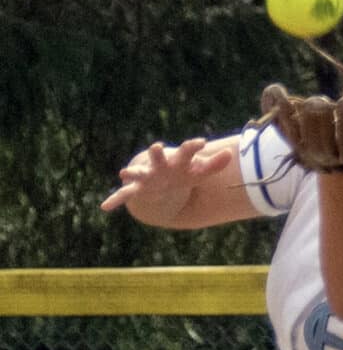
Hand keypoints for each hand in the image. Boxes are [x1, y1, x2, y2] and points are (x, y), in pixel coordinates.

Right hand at [100, 138, 233, 213]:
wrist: (162, 180)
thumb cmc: (183, 174)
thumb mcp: (199, 173)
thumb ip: (214, 165)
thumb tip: (231, 154)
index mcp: (176, 160)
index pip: (187, 152)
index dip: (194, 147)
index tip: (202, 143)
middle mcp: (159, 166)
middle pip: (158, 158)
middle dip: (157, 153)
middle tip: (157, 147)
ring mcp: (147, 177)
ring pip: (138, 174)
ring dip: (132, 173)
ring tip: (124, 173)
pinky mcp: (137, 189)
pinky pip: (124, 195)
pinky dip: (115, 200)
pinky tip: (104, 207)